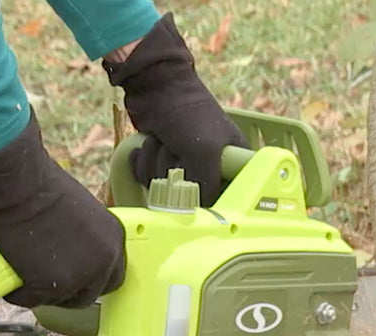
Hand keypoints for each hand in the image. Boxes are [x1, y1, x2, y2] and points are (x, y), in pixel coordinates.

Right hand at [0, 111, 124, 308]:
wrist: (20, 184)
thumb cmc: (43, 189)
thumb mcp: (84, 214)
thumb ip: (89, 240)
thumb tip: (77, 258)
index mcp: (115, 240)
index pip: (114, 277)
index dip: (93, 282)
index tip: (78, 282)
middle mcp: (104, 261)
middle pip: (90, 295)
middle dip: (70, 294)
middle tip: (48, 283)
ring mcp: (79, 275)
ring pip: (61, 300)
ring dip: (44, 293)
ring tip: (26, 272)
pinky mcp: (51, 285)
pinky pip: (32, 300)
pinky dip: (19, 292)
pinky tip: (11, 275)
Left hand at [103, 13, 247, 207]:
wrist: (152, 82)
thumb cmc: (186, 112)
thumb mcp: (204, 151)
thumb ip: (208, 188)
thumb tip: (201, 212)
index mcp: (234, 161)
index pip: (225, 197)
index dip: (206, 195)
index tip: (195, 182)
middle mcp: (211, 165)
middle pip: (188, 194)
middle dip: (173, 172)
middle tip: (176, 148)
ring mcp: (184, 164)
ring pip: (164, 187)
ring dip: (154, 164)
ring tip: (161, 140)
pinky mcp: (161, 160)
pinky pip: (148, 179)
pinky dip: (141, 163)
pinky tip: (146, 145)